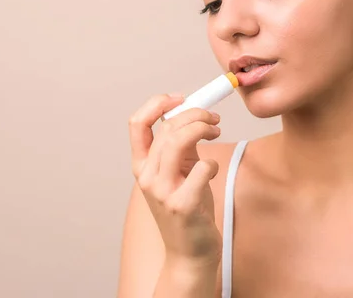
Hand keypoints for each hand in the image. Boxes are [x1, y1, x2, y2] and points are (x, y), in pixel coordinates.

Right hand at [128, 95, 222, 268]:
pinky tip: (212, 170)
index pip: (136, 123)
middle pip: (166, 128)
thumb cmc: (189, 210)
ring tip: (215, 131)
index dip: (156, 103)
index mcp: (142, 166)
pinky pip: (201, 168)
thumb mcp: (178, 174)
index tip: (179, 98)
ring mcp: (162, 192)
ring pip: (177, 142)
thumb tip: (194, 117)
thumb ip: (181, 148)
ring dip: (202, 129)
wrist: (190, 254)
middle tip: (213, 119)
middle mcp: (146, 177)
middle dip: (195, 114)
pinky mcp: (182, 205)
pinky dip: (211, 163)